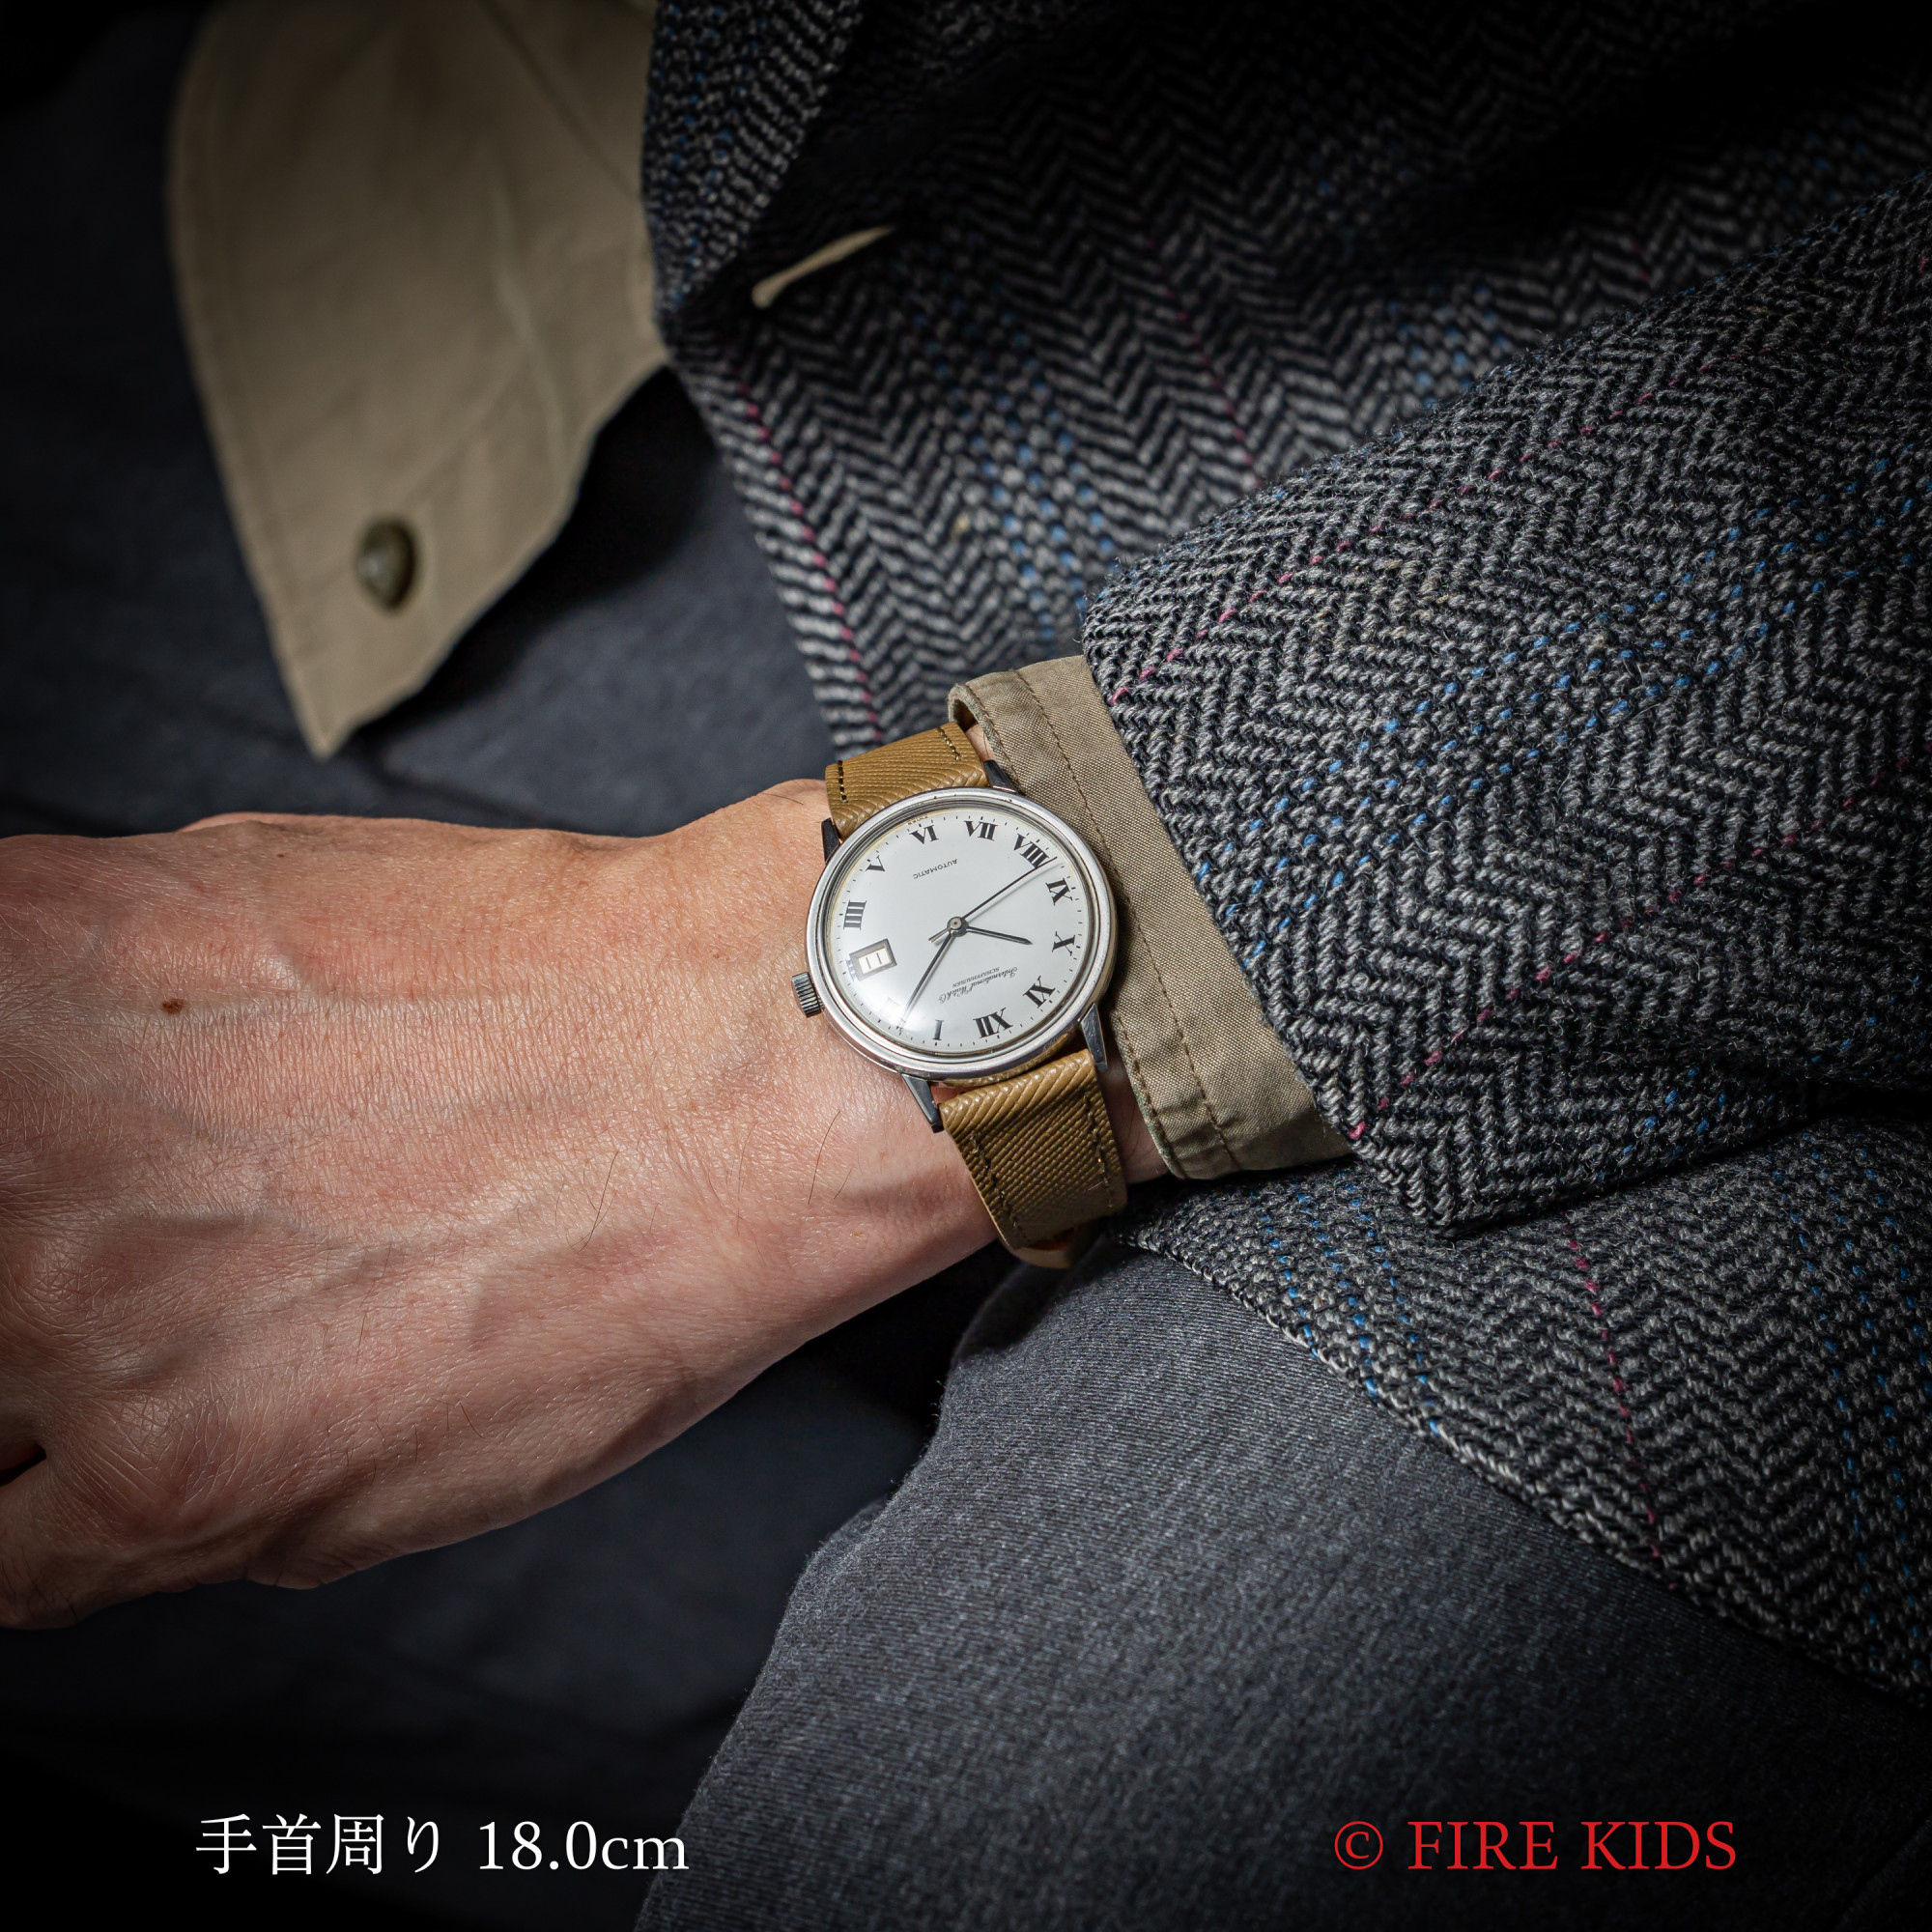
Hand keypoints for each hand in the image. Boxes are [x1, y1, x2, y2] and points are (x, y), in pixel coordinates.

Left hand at [0, 785, 1160, 1624]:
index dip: (4, 1188)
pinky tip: (176, 1464)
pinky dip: (60, 1538)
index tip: (46, 1198)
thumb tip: (20, 1046)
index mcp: (16, 974)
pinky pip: (8, 1572)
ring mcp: (78, 1319)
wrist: (754, 1069)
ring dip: (41, 1409)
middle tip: (157, 1271)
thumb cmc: (561, 972)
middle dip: (29, 1284)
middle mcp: (11, 1144)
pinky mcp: (185, 1478)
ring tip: (194, 1356)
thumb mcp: (256, 885)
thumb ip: (79, 985)